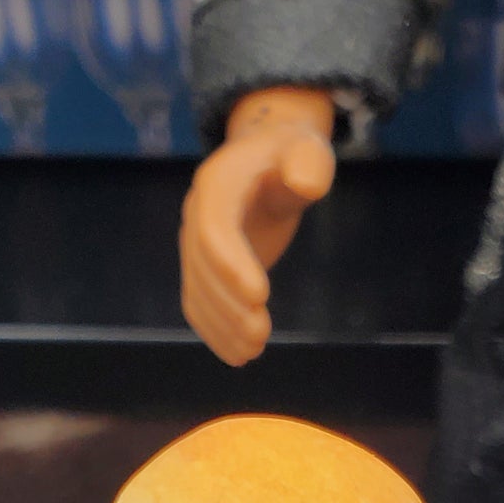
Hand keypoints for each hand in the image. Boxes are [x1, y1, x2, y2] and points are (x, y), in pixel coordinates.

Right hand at [180, 88, 336, 365]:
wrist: (265, 158)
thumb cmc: (291, 154)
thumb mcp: (306, 148)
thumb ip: (308, 163)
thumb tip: (308, 184)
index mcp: (218, 184)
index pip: (215, 229)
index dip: (231, 264)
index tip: (260, 296)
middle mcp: (197, 214)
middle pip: (202, 267)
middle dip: (227, 305)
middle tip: (260, 335)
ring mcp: (195, 242)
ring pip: (196, 291)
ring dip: (220, 325)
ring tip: (253, 351)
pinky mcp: (203, 265)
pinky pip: (198, 302)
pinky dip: (214, 331)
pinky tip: (239, 354)